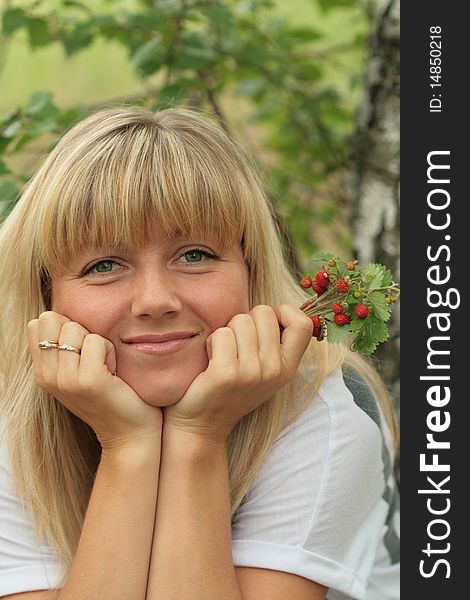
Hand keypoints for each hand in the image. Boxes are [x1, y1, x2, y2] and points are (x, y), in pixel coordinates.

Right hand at [28, 311, 162, 449]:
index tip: (83, 352)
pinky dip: (110, 350)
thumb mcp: (79, 371)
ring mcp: (65, 380)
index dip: (65, 326)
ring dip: (97, 341)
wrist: (130, 435)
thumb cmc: (112, 397)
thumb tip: (58, 315)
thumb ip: (65, 347)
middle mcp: (47, 376)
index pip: (38, 323)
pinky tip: (114, 372)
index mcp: (42, 372)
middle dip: (80, 330)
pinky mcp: (88, 381)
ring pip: (74, 328)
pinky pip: (96, 340)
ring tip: (106, 367)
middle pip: (54, 320)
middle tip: (96, 359)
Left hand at [163, 304, 312, 443]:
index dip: (283, 313)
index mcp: (287, 368)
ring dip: (226, 332)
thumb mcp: (264, 371)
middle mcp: (274, 371)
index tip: (264, 327)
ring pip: (240, 320)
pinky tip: (210, 360)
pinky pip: (221, 334)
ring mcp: (251, 373)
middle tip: (237, 344)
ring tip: (223, 354)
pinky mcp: (225, 374)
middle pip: (264, 312)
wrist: (202, 425)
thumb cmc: (231, 389)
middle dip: (246, 320)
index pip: (303, 323)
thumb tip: (278, 309)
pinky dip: (211, 342)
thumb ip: (274, 343)